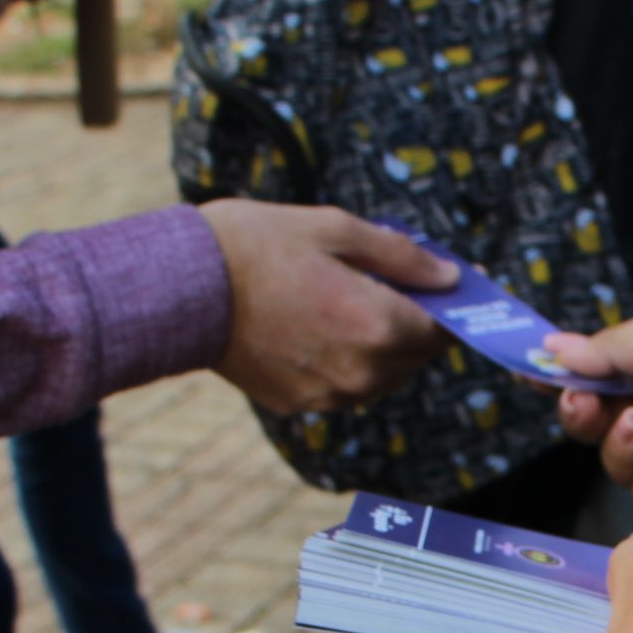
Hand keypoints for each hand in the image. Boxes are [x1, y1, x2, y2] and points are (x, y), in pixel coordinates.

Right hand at [199, 201, 455, 413]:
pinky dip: (344, 360)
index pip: (442, 328)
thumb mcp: (336, 229)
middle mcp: (361, 372)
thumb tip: (450, 278)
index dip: (451, 306)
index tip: (452, 285)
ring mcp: (330, 395)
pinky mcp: (301, 404)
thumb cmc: (256, 246)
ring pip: (382, 374)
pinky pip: (344, 385)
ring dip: (379, 344)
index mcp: (377, 327)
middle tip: (389, 283)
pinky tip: (315, 326)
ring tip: (345, 301)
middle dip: (412, 320)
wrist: (181, 288)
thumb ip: (402, 257)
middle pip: (415, 353)